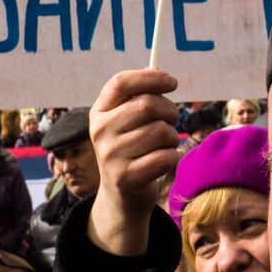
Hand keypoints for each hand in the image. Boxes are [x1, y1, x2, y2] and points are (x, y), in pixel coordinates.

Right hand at [86, 69, 180, 255]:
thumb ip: (140, 98)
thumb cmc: (132, 149)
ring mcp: (110, 155)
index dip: (151, 78)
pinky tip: (163, 161)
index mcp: (99, 112)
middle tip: (171, 121)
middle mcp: (100, 132)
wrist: (121, 196)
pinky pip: (165, 157)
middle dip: (169, 111)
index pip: (121, 82)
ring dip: (172, 137)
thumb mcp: (126, 122)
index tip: (172, 82)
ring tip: (164, 145)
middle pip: (147, 105)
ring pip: (160, 131)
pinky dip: (172, 157)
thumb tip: (161, 75)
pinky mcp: (125, 178)